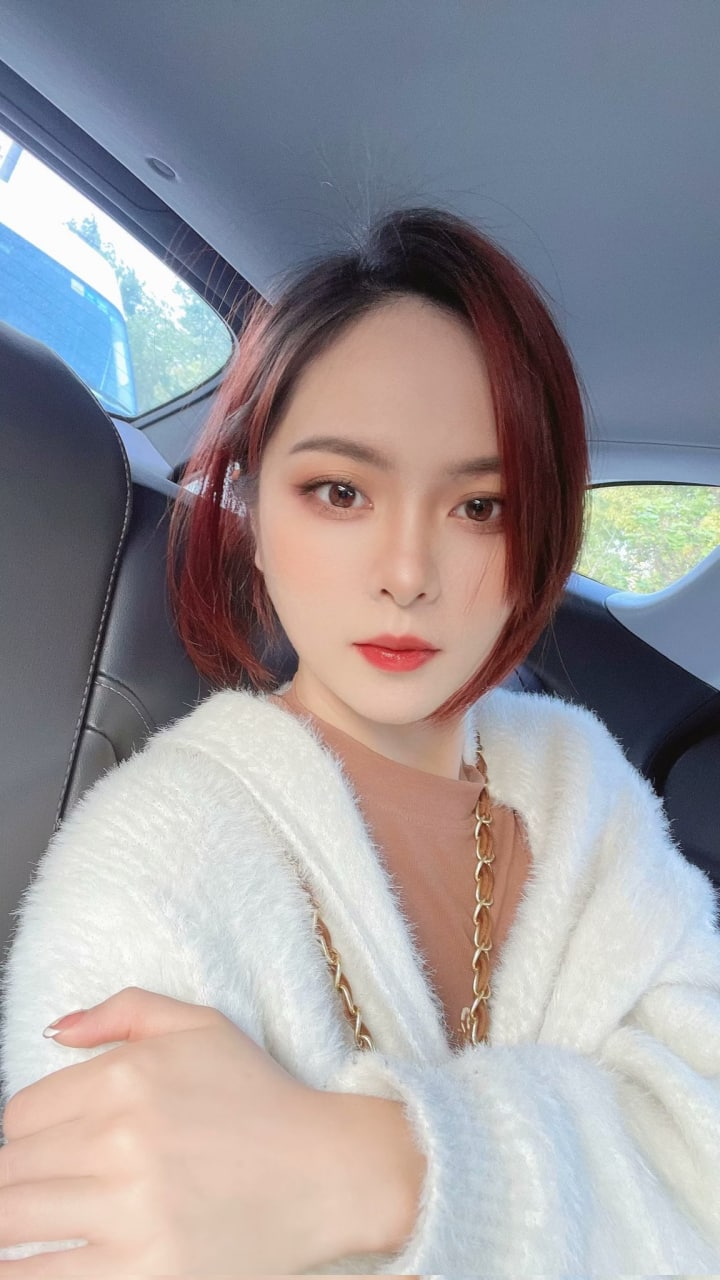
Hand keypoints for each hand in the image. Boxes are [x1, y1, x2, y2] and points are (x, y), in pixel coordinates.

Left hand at [0, 987, 343, 1274]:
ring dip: (9, 1230)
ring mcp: (130, 1209)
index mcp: (126, 1077)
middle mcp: (121, 1139)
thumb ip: (123, 1012)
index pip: (21, 1114)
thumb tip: (54, 1031)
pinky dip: (24, 1272)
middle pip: (10, 1172)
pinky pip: (45, 1278)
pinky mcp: (145, 1271)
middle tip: (37, 1194)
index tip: (48, 1151)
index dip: (28, 1135)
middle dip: (15, 1184)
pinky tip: (27, 1265)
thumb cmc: (263, 1097)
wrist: (329, 1171)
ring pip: (13, 1224)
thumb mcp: (201, 1026)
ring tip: (25, 1231)